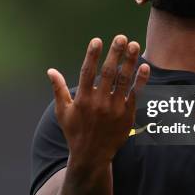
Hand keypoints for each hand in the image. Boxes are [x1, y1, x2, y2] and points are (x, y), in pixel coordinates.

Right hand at [47, 36, 149, 165]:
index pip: (87, 72)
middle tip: (121, 37)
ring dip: (130, 62)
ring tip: (135, 46)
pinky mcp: (127, 115)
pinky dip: (141, 80)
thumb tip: (50, 71)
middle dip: (115, 54)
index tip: (97, 40)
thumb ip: (59, 90)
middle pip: (108, 73)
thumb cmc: (76, 131)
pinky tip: (145, 66)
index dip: (92, 55)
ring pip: (124, 81)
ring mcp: (115, 108)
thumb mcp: (63, 112)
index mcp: (83, 99)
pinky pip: (135, 94)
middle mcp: (99, 102)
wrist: (92, 156)